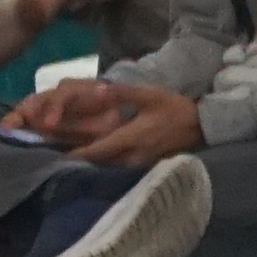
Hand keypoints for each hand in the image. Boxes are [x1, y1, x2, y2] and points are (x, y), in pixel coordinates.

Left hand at [25, 77, 204, 164]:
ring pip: (107, 166)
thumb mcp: (150, 95)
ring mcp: (138, 163)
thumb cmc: (175, 108)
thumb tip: (98, 90)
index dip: (75, 155)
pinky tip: (95, 156)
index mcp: (130, 139)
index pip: (96, 151)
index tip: (55, 156)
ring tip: (71, 155)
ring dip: (90, 162)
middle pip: (98, 162)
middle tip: (57, 154)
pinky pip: (117, 166)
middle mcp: (131, 156)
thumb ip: (123, 93)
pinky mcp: (143, 164)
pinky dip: (104, 162)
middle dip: (78, 159)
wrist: (201, 126)